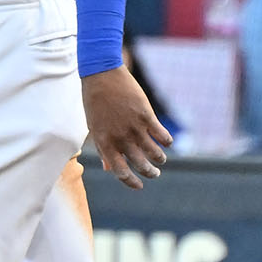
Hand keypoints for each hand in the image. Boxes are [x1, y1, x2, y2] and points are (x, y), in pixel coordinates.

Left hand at [82, 65, 171, 189]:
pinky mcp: (146, 115)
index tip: (139, 186)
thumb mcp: (94, 127)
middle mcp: (120, 138)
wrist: (101, 75)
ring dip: (160, 159)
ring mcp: (134, 127)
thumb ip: (102, 148)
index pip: (120, 171)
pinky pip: (162, 135)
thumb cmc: (95, 101)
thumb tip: (107, 167)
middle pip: (140, 165)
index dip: (131, 182)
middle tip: (155, 173)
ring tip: (161, 160)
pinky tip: (166, 142)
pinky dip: (166, 141)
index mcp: (104, 143)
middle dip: (150, 173)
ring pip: (154, 153)